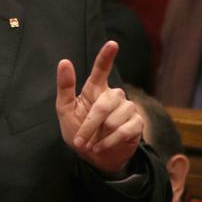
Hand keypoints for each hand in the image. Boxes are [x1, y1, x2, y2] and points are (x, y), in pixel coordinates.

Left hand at [55, 41, 142, 174]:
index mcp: (95, 89)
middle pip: (104, 103)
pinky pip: (125, 130)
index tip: (112, 44)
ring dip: (98, 135)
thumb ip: (65, 87)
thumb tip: (64, 61)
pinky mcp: (137, 123)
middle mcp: (114, 95)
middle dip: (89, 124)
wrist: (93, 157)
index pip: (102, 69)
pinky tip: (101, 147)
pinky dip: (109, 141)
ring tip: (91, 143)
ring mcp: (128, 108)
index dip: (106, 56)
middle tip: (79, 140)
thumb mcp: (65, 110)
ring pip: (114, 119)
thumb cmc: (78, 131)